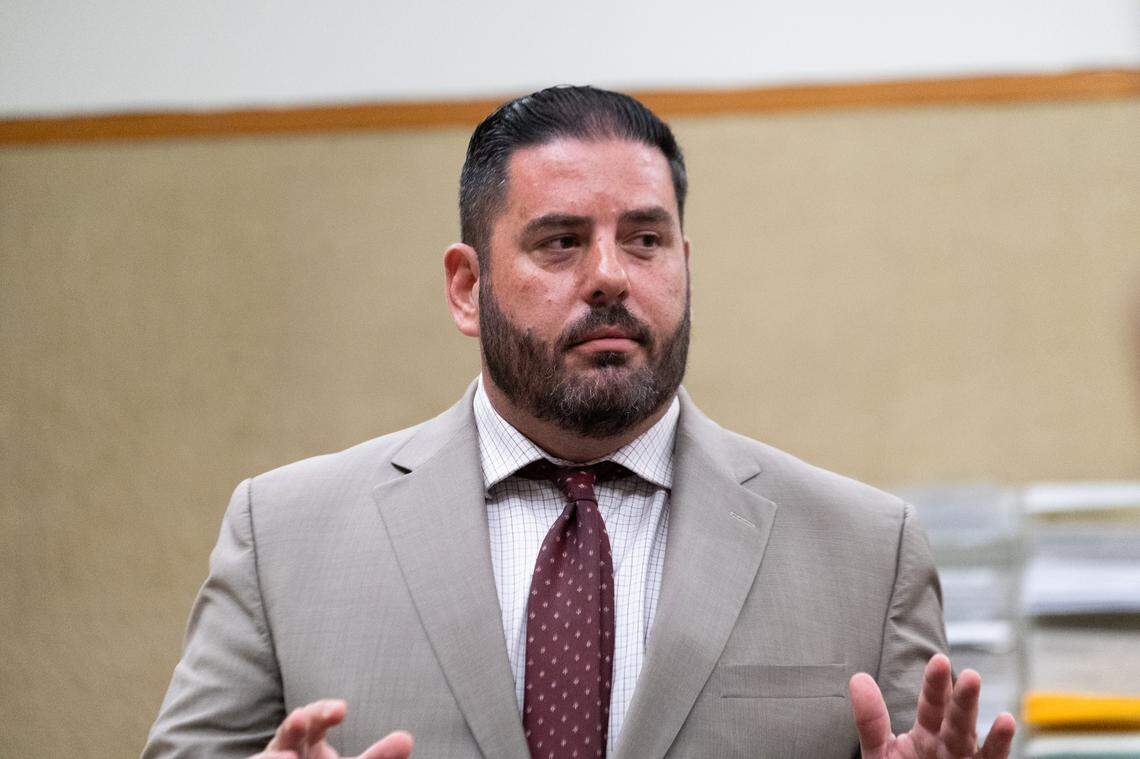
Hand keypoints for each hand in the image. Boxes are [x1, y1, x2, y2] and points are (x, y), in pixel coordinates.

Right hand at [251, 699, 413, 758]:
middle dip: (297, 723)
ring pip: (269, 756)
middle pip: (290, 731)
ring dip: (273, 756)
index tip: (340, 709)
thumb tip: (406, 739)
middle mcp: (287, 749)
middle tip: (301, 718)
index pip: (315, 719)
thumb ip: (376, 757)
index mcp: (308, 741)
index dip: (324, 712)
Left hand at [849, 654, 1014, 758]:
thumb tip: (858, 678)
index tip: (939, 660)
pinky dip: (998, 745)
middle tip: (970, 675)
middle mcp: (949, 745)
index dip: (935, 684)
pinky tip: (1005, 723)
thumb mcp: (880, 752)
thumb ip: (871, 720)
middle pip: (956, 718)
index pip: (932, 704)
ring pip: (971, 736)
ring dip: (976, 715)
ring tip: (982, 694)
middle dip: (962, 698)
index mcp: (927, 734)